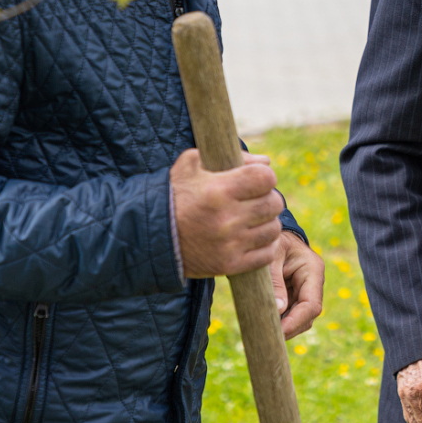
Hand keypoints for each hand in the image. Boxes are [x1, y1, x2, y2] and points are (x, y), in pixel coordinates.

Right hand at [171, 149, 284, 278]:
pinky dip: (265, 246)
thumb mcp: (192, 165)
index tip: (256, 180)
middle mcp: (226, 219)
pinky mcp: (228, 265)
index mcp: (218, 190)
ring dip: (267, 222)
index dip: (265, 176)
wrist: (147, 236)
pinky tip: (254, 238)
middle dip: (268, 198)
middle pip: (274, 203)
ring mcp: (229, 244)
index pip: (266, 178)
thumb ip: (231, 157)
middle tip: (256, 199)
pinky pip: (266, 255)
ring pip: (273, 229)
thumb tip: (266, 161)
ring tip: (254, 219)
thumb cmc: (173, 195)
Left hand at [270, 231, 323, 338]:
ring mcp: (304, 289)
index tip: (278, 333)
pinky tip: (264, 323)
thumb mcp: (271, 255)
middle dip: (290, 328)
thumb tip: (279, 310)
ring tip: (263, 331)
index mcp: (312, 270)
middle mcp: (312, 282)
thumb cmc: (272, 240)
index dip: (296, 322)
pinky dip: (279, 320)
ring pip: (300, 318)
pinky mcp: (293, 294)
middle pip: (307, 316)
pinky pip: (290, 313)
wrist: (270, 232)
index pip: (311, 304)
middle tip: (267, 337)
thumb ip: (275, 281)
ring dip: (284, 327)